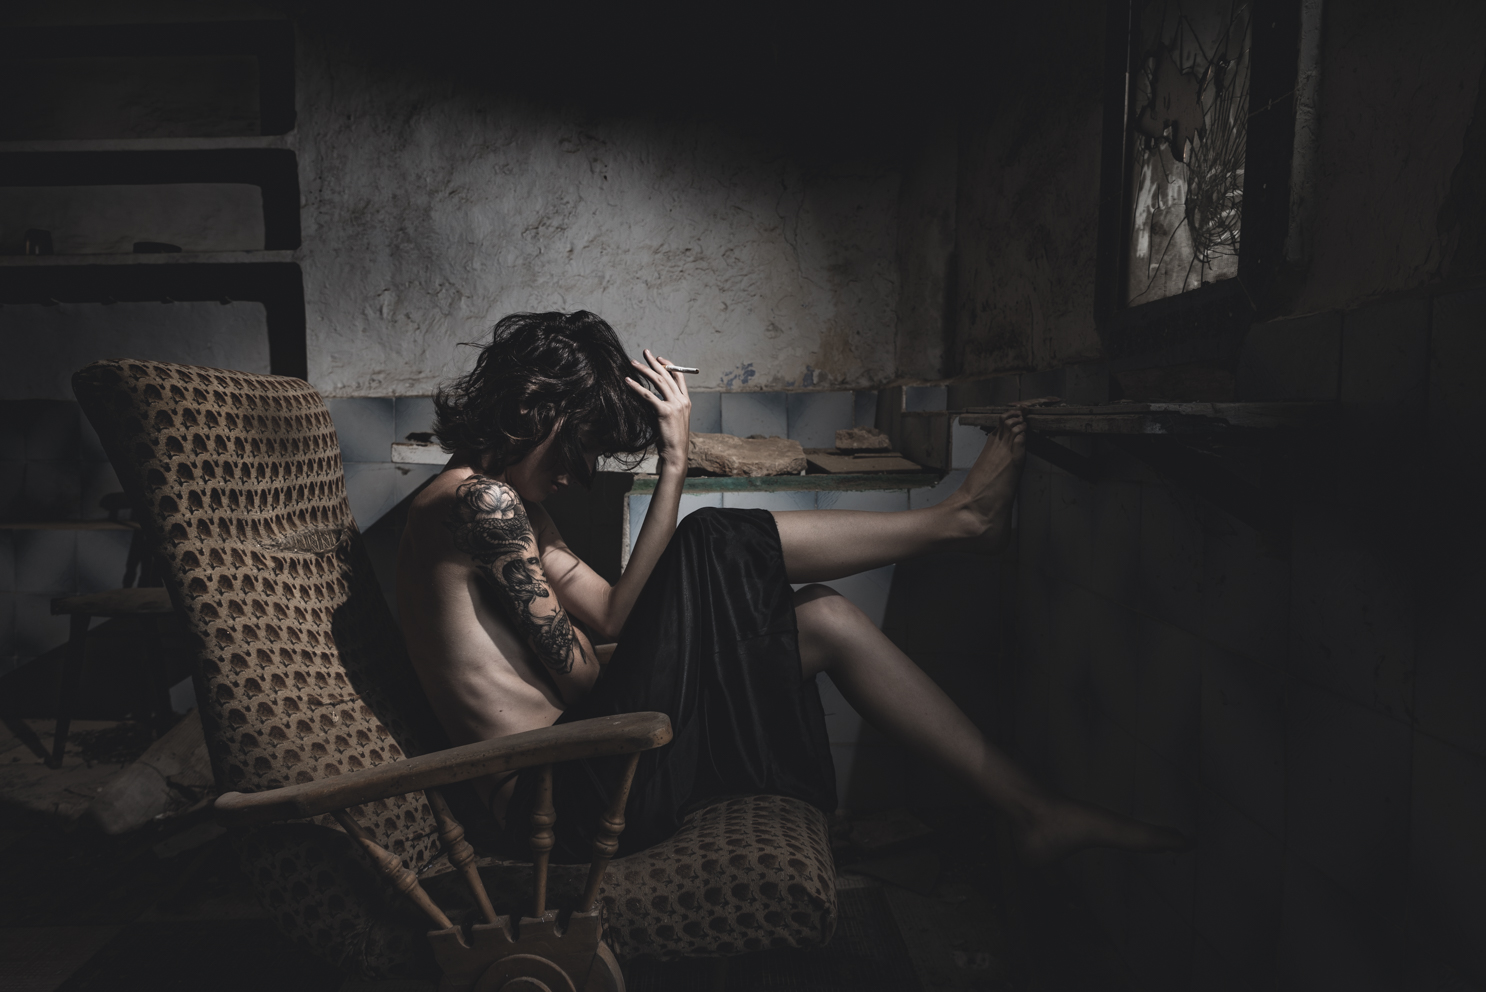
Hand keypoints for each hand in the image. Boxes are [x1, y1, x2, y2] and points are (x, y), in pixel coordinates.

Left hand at [626, 348, 691, 472]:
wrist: (676, 453)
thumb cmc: (672, 439)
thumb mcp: (673, 419)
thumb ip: (667, 407)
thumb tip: (652, 398)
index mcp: (686, 401)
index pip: (679, 376)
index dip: (669, 365)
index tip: (659, 358)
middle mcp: (682, 400)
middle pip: (668, 375)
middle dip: (655, 362)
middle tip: (645, 352)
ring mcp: (675, 405)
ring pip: (658, 382)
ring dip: (644, 370)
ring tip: (633, 363)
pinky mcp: (665, 412)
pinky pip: (649, 395)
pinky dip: (637, 387)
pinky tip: (628, 381)